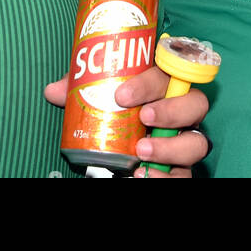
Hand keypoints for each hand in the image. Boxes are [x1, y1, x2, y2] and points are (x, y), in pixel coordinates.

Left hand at [43, 66, 209, 177]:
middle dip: (171, 110)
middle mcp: (183, 111)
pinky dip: (167, 177)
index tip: (122, 95)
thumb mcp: (100, 95)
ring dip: (171, 146)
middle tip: (143, 118)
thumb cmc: (119, 110)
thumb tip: (54, 91)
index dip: (149, 83)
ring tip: (142, 151)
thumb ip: (82, 89)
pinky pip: (185, 174)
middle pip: (196, 103)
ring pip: (197, 141)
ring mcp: (186, 140)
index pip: (167, 74)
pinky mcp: (182, 168)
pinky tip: (145, 176)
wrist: (126, 150)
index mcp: (165, 86)